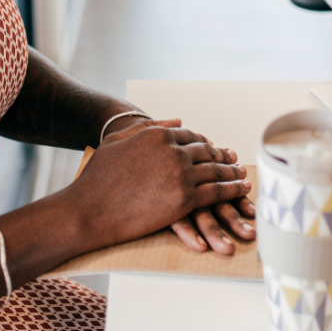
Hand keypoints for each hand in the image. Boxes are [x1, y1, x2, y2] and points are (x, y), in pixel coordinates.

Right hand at [69, 119, 249, 250]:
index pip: (192, 136)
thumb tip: (177, 120)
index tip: (215, 150)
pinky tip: (241, 191)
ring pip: (216, 171)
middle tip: (235, 163)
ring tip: (243, 178)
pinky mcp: (183, 200)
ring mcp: (180, 175)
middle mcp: (173, 151)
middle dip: (223, 158)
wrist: (88, 209)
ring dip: (233, 174)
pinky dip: (232, 191)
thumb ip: (149, 128)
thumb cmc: (96, 178)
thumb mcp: (119, 141)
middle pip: (208, 152)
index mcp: (158, 135)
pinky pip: (216, 193)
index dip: (206, 144)